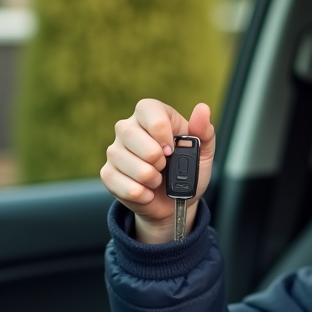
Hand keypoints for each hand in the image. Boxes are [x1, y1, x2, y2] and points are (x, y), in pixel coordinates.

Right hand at [101, 100, 215, 243]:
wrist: (175, 203)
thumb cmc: (187, 171)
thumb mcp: (203, 152)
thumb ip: (204, 131)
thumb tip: (202, 109)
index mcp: (153, 115)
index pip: (148, 110)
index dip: (161, 131)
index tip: (171, 149)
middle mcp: (129, 128)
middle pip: (130, 133)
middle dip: (154, 156)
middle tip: (165, 166)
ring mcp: (115, 150)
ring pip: (123, 159)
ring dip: (149, 177)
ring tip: (158, 180)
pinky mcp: (108, 173)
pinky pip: (118, 182)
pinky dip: (140, 193)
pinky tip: (148, 192)